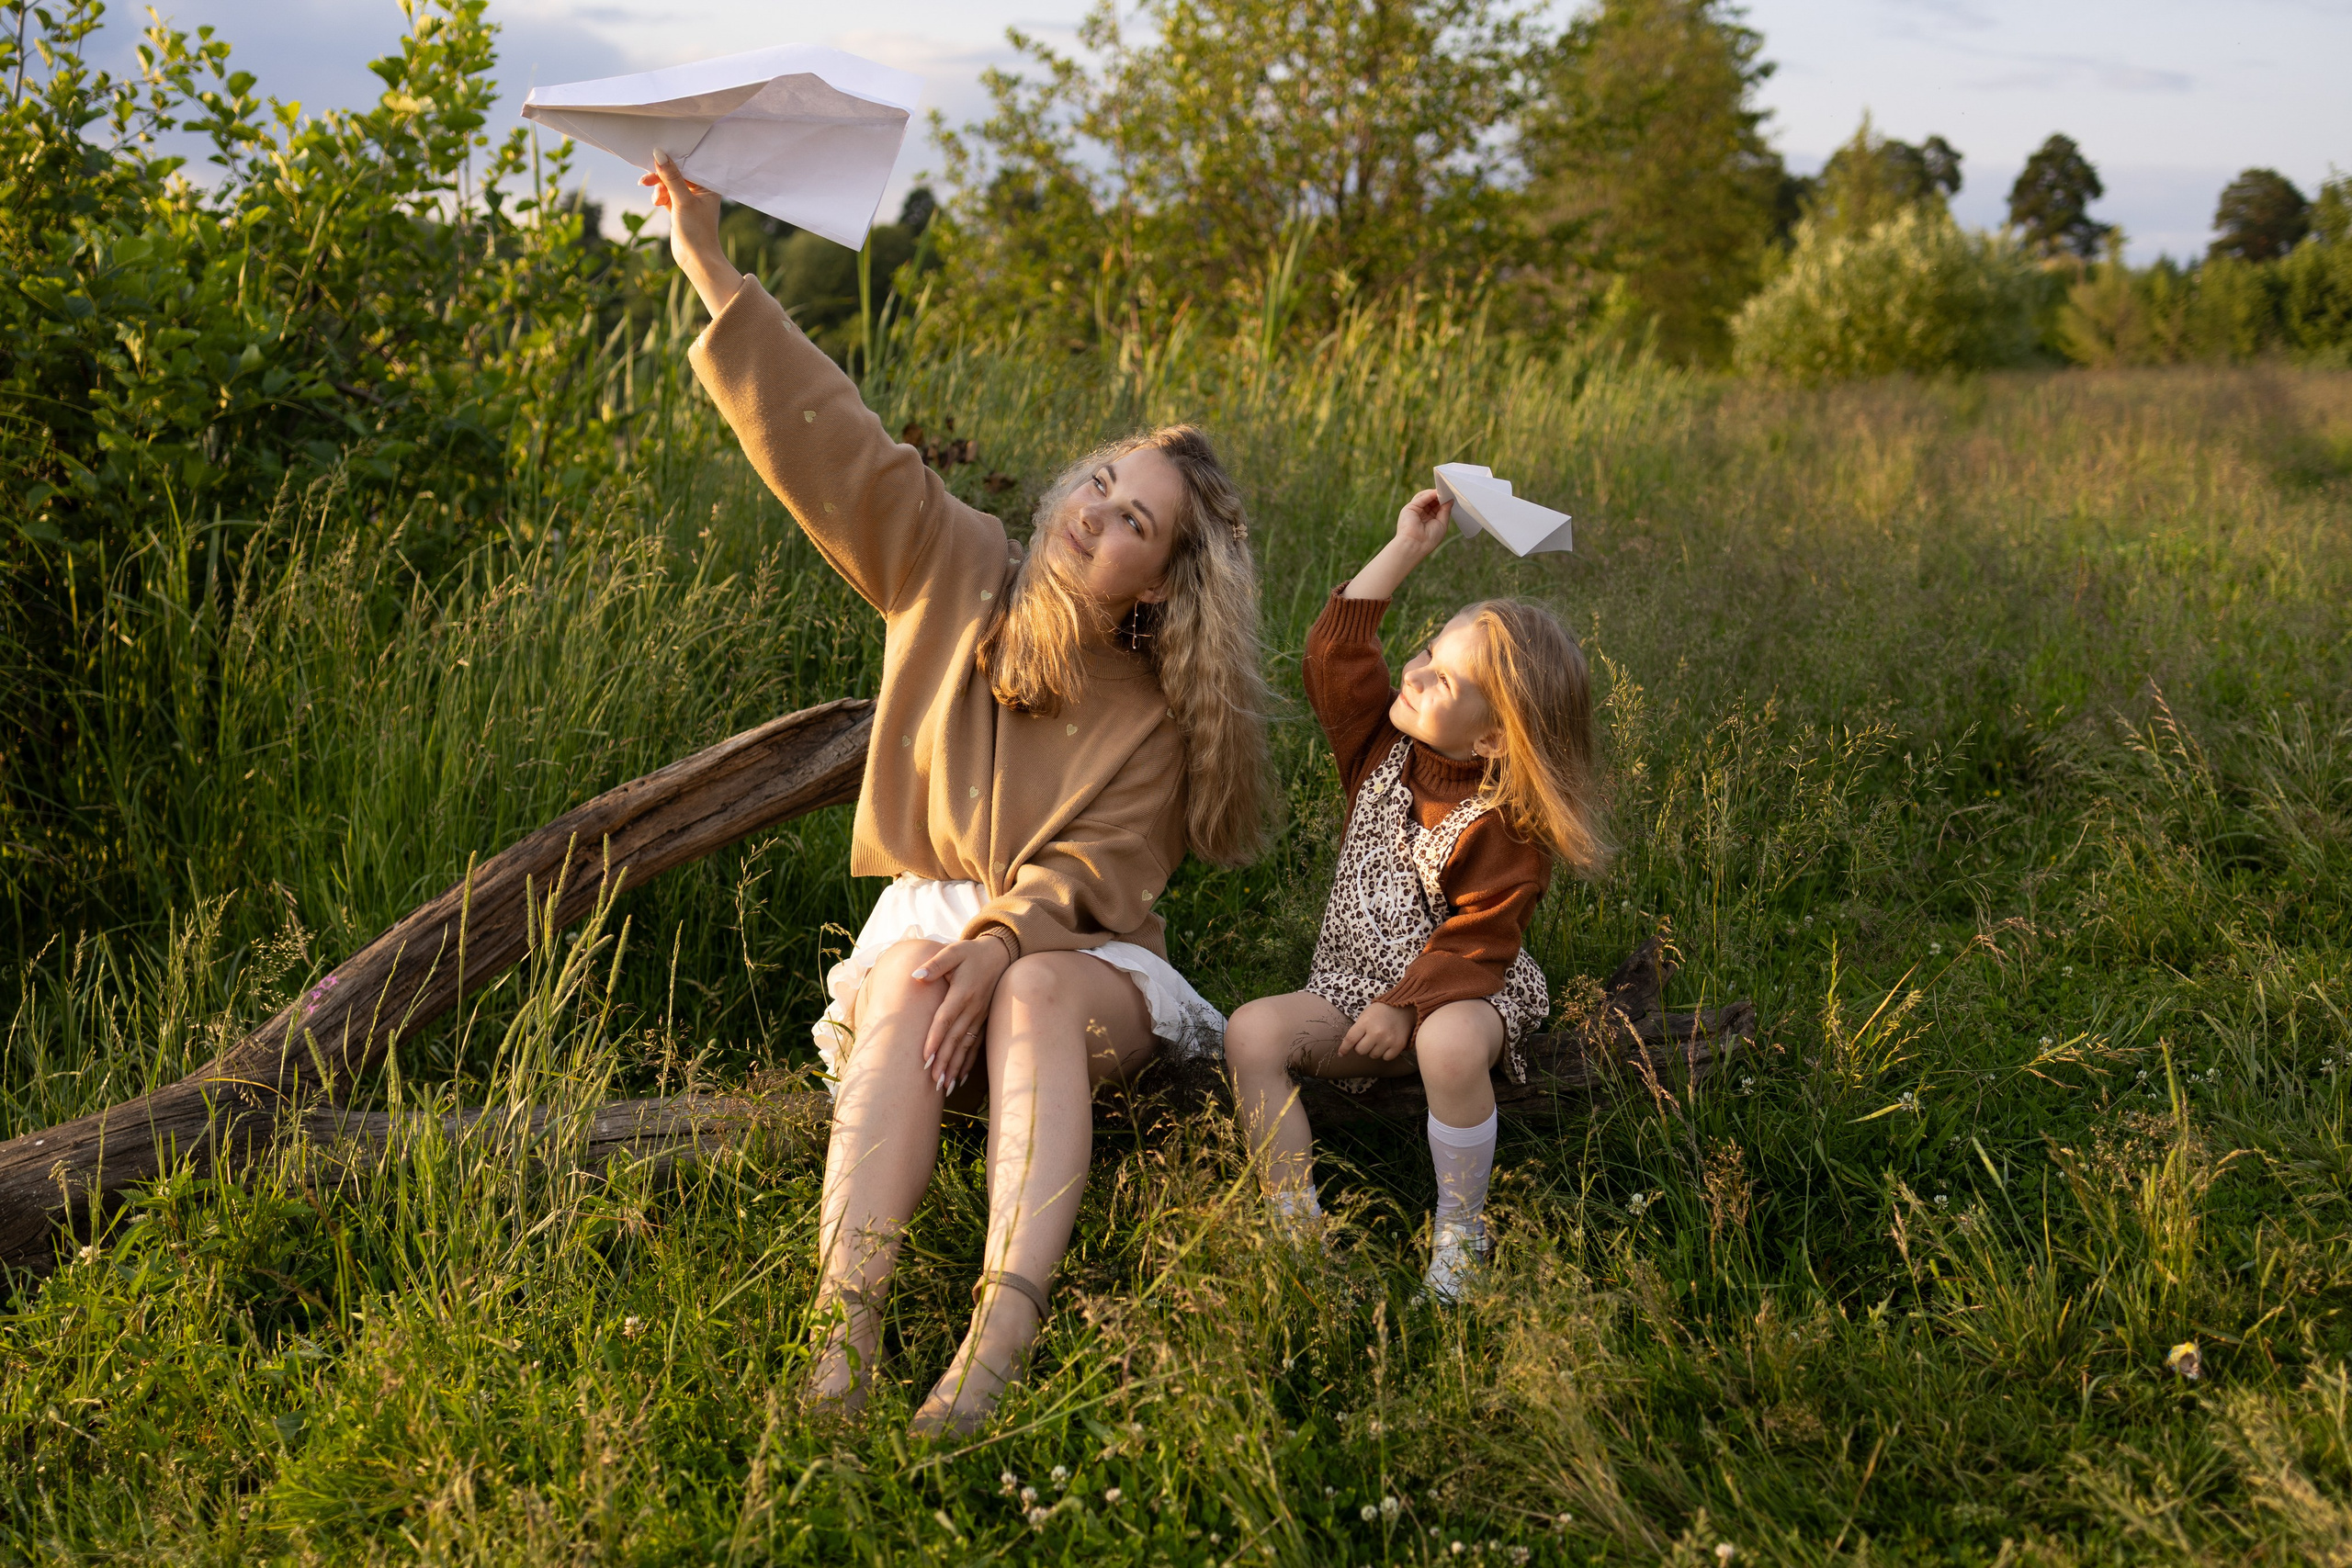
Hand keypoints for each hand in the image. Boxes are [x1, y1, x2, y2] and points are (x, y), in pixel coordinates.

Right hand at [639, 150, 740, 318]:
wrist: (696, 259)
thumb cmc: (696, 230)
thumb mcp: (682, 200)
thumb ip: (671, 177)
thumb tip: (658, 153)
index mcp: (708, 185)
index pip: (688, 164)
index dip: (671, 160)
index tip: (654, 157)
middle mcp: (701, 190)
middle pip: (676, 173)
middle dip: (661, 177)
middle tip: (645, 180)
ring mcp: (689, 198)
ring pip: (669, 184)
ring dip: (659, 188)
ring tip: (656, 200)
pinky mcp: (679, 207)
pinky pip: (666, 194)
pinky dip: (659, 197)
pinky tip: (656, 203)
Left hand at [913, 936, 1015, 1091]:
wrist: (1000, 954)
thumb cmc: (972, 953)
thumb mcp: (954, 952)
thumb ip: (936, 964)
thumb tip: (917, 976)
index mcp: (962, 993)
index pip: (946, 1019)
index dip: (936, 1038)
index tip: (925, 1056)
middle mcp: (973, 1008)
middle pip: (955, 1038)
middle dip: (944, 1061)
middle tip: (932, 1081)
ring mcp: (980, 1016)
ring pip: (965, 1046)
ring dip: (954, 1067)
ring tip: (944, 1086)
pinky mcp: (984, 1020)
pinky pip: (976, 1045)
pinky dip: (967, 1062)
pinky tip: (959, 1078)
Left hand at [1339, 1001, 1415, 1061]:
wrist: (1404, 1007)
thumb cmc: (1382, 1011)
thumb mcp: (1366, 1014)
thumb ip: (1358, 1029)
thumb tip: (1349, 1045)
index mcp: (1365, 1022)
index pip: (1350, 1040)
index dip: (1344, 1048)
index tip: (1342, 1053)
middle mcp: (1376, 1032)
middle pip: (1360, 1051)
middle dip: (1361, 1047)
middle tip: (1366, 1040)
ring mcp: (1388, 1040)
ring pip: (1373, 1055)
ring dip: (1373, 1050)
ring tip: (1379, 1039)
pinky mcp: (1398, 1045)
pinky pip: (1386, 1057)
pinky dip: (1385, 1053)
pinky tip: (1387, 1043)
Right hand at [1395, 489, 1452, 555]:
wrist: (1415, 545)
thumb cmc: (1429, 539)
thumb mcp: (1442, 524)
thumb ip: (1445, 511)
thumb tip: (1450, 500)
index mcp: (1430, 520)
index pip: (1437, 507)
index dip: (1444, 501)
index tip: (1452, 496)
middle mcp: (1422, 514)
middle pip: (1431, 501)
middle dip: (1440, 496)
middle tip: (1448, 491)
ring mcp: (1416, 510)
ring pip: (1425, 497)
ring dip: (1434, 494)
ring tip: (1443, 491)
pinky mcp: (1410, 508)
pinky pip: (1420, 498)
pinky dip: (1429, 494)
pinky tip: (1436, 493)